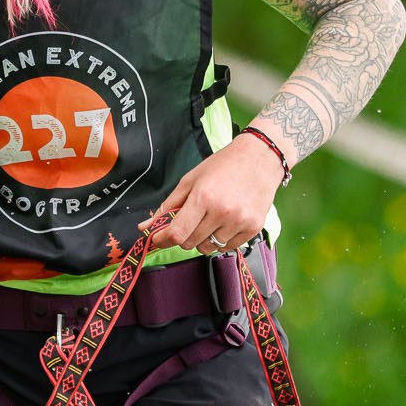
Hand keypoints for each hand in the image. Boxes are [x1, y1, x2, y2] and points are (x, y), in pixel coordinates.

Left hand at [159, 132, 286, 253]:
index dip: (162, 240)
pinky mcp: (253, 228)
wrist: (260, 158)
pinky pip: (227, 247)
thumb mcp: (190, 180)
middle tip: (190, 219)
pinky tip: (225, 221)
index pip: (176, 233)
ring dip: (203, 238)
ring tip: (211, 218)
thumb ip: (168, 206)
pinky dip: (221, 239)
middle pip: (190, 243)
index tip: (158, 239)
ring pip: (208, 248)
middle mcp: (222, 212)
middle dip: (184, 235)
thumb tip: (146, 227)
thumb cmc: (223, 166)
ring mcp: (239, 222)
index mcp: (203, 197)